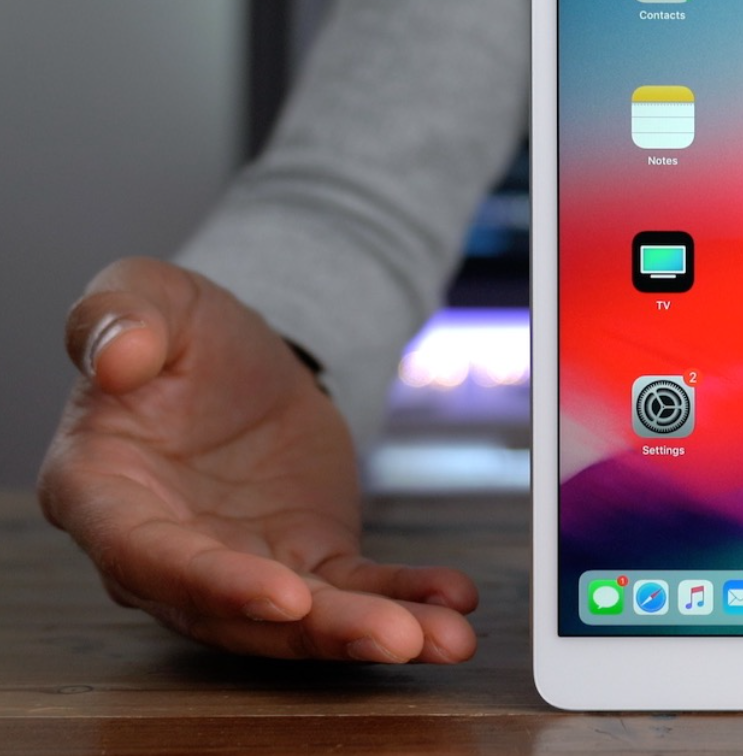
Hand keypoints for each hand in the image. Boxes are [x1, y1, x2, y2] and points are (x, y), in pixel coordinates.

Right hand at [39, 257, 477, 661]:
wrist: (240, 355)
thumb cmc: (173, 333)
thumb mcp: (142, 294)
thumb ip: (117, 318)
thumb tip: (116, 357)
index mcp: (99, 490)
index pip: (146, 556)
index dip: (212, 584)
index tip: (285, 597)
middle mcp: (159, 549)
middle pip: (233, 610)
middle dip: (318, 629)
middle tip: (396, 634)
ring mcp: (234, 564)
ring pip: (299, 617)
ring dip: (370, 630)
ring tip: (443, 637)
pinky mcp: (301, 557)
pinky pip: (351, 588)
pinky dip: (402, 597)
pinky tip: (452, 601)